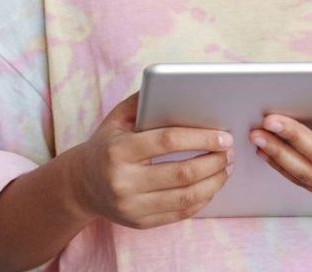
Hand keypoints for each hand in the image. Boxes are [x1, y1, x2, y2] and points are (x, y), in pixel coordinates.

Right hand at [66, 92, 233, 228]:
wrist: (81, 185)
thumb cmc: (106, 145)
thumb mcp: (117, 119)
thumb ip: (145, 101)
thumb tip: (182, 88)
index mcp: (118, 150)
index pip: (168, 141)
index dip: (201, 138)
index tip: (224, 136)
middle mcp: (123, 182)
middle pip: (182, 173)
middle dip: (214, 161)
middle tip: (230, 152)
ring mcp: (131, 206)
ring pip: (186, 197)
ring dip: (214, 182)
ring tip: (227, 168)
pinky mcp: (140, 223)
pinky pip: (180, 213)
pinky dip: (202, 199)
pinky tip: (212, 185)